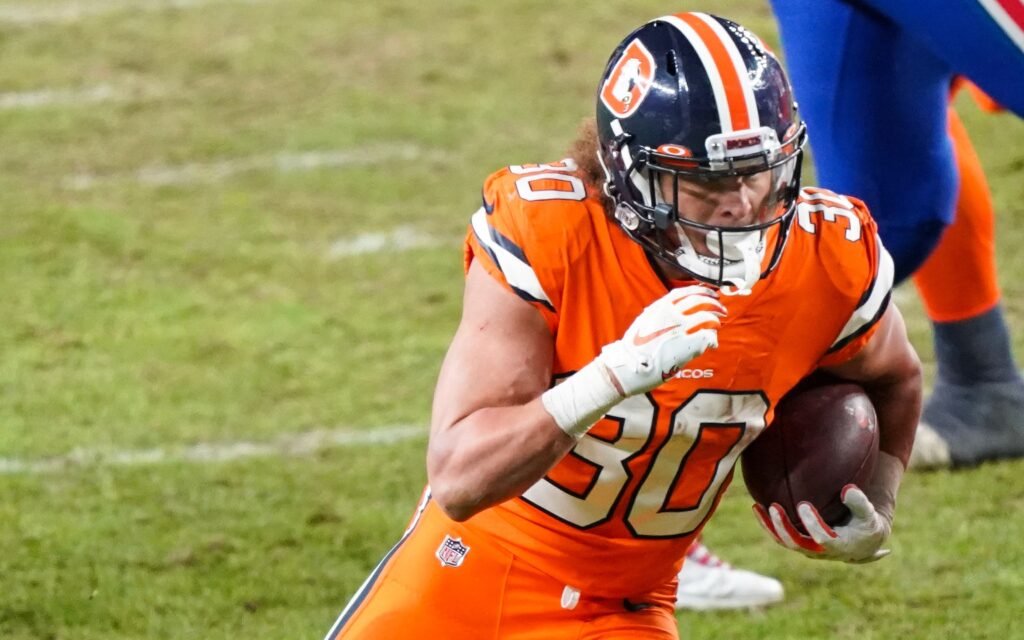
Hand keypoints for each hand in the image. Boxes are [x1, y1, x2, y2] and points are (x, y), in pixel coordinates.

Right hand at [597, 285, 723, 395]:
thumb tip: (673, 311)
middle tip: (722, 309)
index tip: (710, 294)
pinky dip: (712, 338)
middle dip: (715, 304)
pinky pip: (707, 337)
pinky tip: (712, 343)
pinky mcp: (686, 346)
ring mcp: (680, 330)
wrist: (628, 366)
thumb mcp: (644, 321)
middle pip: (701, 301)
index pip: (686, 292)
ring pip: (707, 318)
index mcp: (660, 307)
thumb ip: (660, 313)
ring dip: (716, 321)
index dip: (702, 291)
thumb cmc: (635, 347)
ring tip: (717, 325)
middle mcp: (671, 315)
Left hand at [753, 484, 891, 563]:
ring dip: (770, 526)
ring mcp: (807, 549)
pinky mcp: (799, 543)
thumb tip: (847, 489)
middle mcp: (820, 552)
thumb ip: (860, 503)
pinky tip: (757, 507)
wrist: (862, 541)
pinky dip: (767, 525)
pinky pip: (780, 537)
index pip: (822, 538)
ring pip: (784, 542)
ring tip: (759, 507)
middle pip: (797, 543)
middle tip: (774, 507)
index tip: (803, 505)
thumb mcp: (870, 515)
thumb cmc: (866, 524)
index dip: (812, 524)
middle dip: (783, 527)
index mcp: (839, 546)